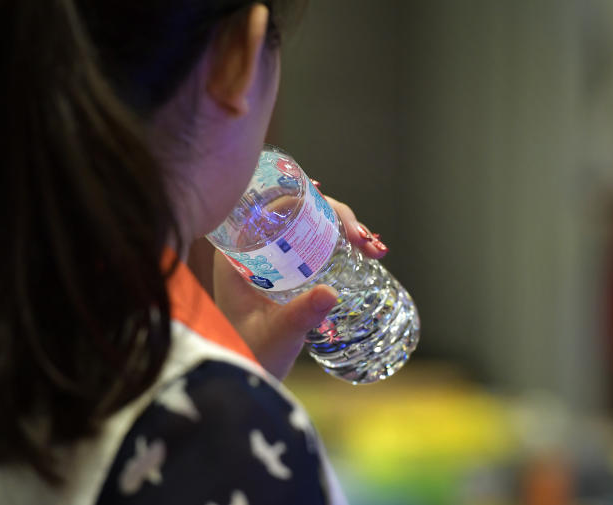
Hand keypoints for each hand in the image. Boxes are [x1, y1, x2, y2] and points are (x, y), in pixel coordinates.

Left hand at [211, 194, 387, 379]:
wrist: (248, 381)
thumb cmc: (250, 357)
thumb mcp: (277, 334)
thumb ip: (300, 316)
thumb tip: (330, 294)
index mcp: (237, 256)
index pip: (268, 208)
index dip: (303, 199)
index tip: (334, 211)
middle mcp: (255, 252)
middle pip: (297, 213)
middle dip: (337, 217)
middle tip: (364, 239)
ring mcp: (275, 263)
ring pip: (312, 230)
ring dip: (346, 231)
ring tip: (375, 249)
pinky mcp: (292, 276)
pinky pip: (318, 249)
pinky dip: (344, 247)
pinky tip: (368, 252)